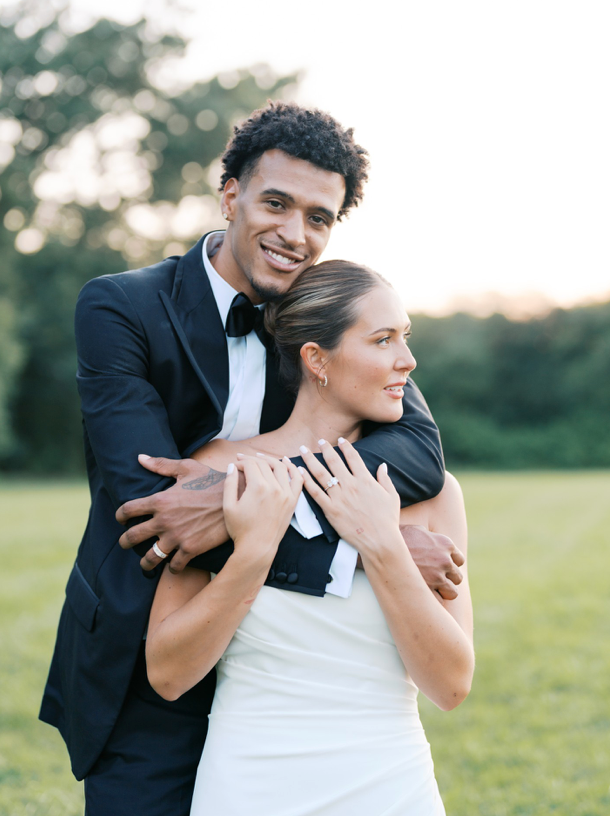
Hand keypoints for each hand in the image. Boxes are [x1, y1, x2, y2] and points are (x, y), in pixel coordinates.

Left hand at [115, 455, 228, 572]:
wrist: (237, 497)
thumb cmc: (212, 480)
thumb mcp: (186, 468)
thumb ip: (161, 465)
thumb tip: (140, 458)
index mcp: (160, 500)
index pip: (128, 510)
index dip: (120, 516)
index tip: (121, 519)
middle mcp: (164, 520)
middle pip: (132, 536)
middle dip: (125, 542)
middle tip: (125, 543)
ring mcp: (177, 537)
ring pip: (150, 557)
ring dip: (145, 562)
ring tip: (145, 563)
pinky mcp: (191, 548)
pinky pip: (174, 565)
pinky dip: (172, 567)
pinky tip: (173, 565)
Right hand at [224, 454, 302, 565]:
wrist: (257, 548)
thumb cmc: (240, 529)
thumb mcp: (228, 506)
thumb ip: (230, 483)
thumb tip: (233, 466)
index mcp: (258, 487)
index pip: (251, 464)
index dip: (242, 461)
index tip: (236, 465)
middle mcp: (275, 487)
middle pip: (265, 464)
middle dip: (252, 459)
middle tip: (244, 460)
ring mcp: (286, 494)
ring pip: (281, 467)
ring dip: (271, 460)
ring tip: (262, 458)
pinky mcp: (293, 501)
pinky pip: (298, 480)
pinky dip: (294, 469)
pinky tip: (288, 463)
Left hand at [298, 438, 400, 557]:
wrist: (380, 541)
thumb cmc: (388, 520)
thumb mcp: (392, 496)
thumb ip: (385, 479)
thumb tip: (382, 465)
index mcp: (365, 480)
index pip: (353, 457)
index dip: (346, 447)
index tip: (340, 440)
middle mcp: (350, 485)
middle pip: (334, 461)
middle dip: (325, 448)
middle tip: (319, 440)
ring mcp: (339, 497)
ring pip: (321, 474)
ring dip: (311, 459)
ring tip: (303, 450)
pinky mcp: (330, 510)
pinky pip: (315, 493)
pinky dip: (306, 481)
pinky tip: (300, 471)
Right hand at [400, 524, 464, 599]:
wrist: (383, 548)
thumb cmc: (397, 537)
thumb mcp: (417, 530)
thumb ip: (430, 537)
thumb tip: (431, 540)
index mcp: (446, 544)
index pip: (459, 560)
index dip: (450, 564)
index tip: (439, 567)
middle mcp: (445, 560)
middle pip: (458, 577)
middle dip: (447, 579)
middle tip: (433, 579)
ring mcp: (438, 576)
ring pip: (453, 592)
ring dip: (443, 592)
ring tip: (429, 590)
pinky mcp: (428, 589)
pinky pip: (440, 601)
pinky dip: (432, 600)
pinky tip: (422, 595)